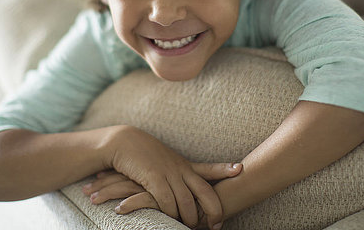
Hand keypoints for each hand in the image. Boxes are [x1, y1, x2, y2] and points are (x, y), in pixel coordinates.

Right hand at [101, 125, 241, 228]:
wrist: (123, 141)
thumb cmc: (144, 155)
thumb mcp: (165, 163)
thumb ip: (177, 174)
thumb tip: (189, 187)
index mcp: (184, 165)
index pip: (209, 168)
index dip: (225, 169)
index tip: (240, 169)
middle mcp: (180, 168)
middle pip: (204, 190)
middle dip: (213, 209)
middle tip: (217, 224)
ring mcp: (167, 173)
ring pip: (186, 201)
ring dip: (189, 217)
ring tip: (190, 227)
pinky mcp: (152, 178)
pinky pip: (166, 200)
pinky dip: (169, 212)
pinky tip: (169, 218)